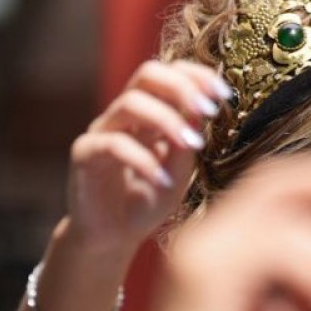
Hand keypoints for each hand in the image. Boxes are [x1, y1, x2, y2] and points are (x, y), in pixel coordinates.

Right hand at [64, 61, 230, 255]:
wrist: (114, 237)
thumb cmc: (148, 201)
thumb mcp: (179, 172)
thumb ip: (187, 142)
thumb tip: (201, 110)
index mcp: (150, 113)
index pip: (169, 73)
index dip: (197, 75)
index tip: (225, 94)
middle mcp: (124, 115)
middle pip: (146, 74)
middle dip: (181, 86)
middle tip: (209, 109)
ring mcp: (102, 131)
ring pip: (131, 103)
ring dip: (167, 120)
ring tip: (192, 145)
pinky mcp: (85, 154)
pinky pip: (113, 144)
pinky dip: (143, 160)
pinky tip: (161, 181)